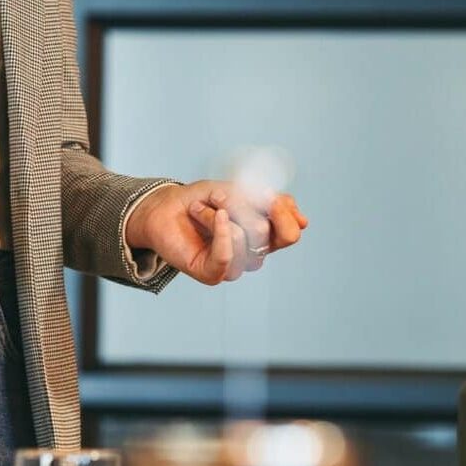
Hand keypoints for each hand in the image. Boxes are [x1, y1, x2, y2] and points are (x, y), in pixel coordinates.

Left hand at [125, 180, 306, 285]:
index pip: (290, 232)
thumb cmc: (199, 200)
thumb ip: (269, 204)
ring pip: (246, 238)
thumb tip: (302, 222)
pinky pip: (227, 257)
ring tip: (201, 209)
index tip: (270, 197)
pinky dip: (222, 232)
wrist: (162, 208)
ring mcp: (233, 266)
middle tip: (222, 198)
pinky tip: (215, 216)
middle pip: (270, 234)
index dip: (285, 214)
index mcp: (263, 236)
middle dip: (245, 207)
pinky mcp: (212, 274)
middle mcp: (252, 254)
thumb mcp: (236, 191)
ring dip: (221, 212)